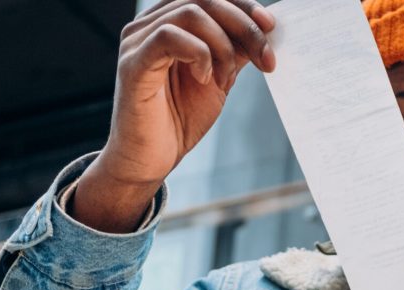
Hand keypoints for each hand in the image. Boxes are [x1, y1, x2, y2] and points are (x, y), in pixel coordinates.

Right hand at [73, 0, 276, 231]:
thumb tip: (265, 29)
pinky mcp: (132, 64)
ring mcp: (137, 42)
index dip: (243, 5)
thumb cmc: (180, 119)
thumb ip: (235, 51)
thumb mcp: (220, 79)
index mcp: (170, 23)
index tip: (272, 26)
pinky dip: (198, 54)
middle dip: (244, 26)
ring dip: (223, 46)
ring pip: (190, 13)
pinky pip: (168, 36)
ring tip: (226, 81)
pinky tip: (206, 79)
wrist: (150, 160)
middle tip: (266, 59)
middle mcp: (149, 25)